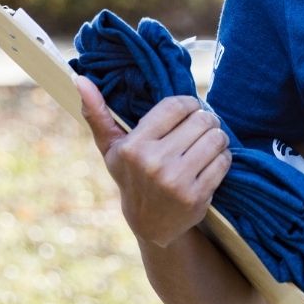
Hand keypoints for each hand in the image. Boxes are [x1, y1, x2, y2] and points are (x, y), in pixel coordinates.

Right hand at [78, 74, 229, 247]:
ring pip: (216, 138)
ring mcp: (176, 181)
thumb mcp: (112, 148)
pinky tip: (211, 161)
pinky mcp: (197, 196)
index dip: (188, 104)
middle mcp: (154, 163)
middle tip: (202, 126)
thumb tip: (80, 79)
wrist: (150, 224)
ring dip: (217, 138)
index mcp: (134, 146)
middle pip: (201, 120)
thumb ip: (97, 113)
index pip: (176, 106)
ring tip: (208, 142)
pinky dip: (222, 157)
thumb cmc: (131, 176)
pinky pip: (223, 161)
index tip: (189, 110)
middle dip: (206, 120)